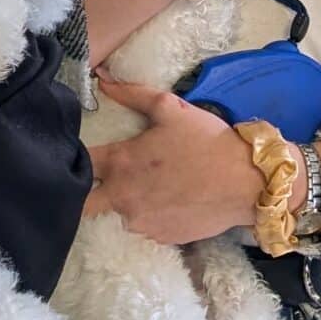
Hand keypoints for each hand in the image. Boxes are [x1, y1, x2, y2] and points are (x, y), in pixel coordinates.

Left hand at [86, 77, 261, 243]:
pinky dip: (153, 216)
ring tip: (155, 188)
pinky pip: (146, 227)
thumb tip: (102, 81)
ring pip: (119, 215)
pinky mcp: (160, 238)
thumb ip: (132, 94)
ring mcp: (141, 222)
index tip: (77, 155)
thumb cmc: (206, 141)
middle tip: (102, 183)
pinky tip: (172, 201)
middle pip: (84, 204)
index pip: (79, 165)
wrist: (246, 182)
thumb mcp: (170, 109)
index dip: (74, 159)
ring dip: (128, 202)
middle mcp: (123, 198)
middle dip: (85, 194)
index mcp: (120, 163)